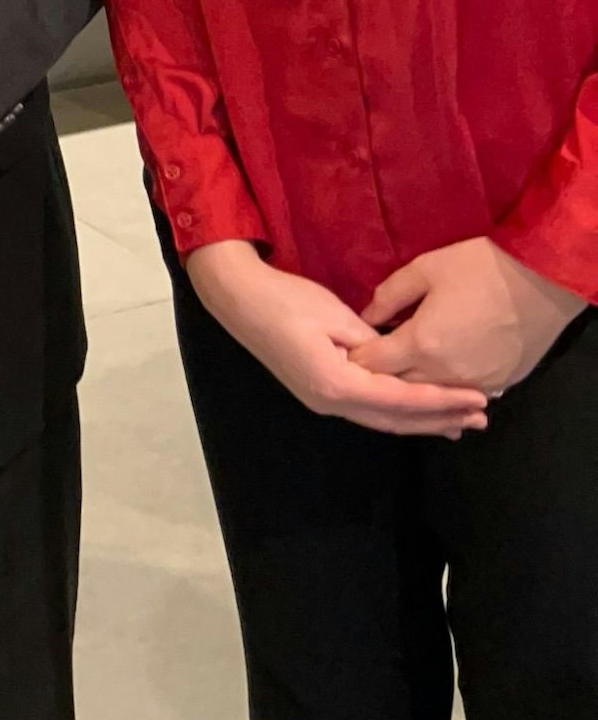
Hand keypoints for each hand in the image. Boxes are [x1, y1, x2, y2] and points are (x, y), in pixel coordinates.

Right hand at [186, 241, 488, 437]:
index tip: (477, 399)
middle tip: (481, 417)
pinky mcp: (318, 391)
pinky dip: (398, 411)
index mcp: (337, 383)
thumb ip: (373, 344)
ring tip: (459, 421)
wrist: (238, 297)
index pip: (401, 400)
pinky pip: (368, 409)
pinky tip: (413, 409)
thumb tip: (400, 359)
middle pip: (395, 420)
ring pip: (382, 419)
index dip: (442, 401)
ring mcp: (322, 400)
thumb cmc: (285, 300)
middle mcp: (331, 402)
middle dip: (439, 419)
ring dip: (422, 420)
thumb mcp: (335, 315)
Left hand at [350, 237, 585, 397]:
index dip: (356, 359)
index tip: (343, 352)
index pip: (374, 365)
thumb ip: (388, 297)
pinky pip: (461, 392)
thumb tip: (366, 317)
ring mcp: (475, 382)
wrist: (541, 280)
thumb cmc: (478, 268)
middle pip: (400, 386)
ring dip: (413, 385)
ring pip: (431, 394)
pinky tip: (436, 376)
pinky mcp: (499, 383)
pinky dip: (445, 387)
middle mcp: (446, 372)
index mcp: (422, 344)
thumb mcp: (423, 270)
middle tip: (365, 363)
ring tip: (397, 373)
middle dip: (381, 377)